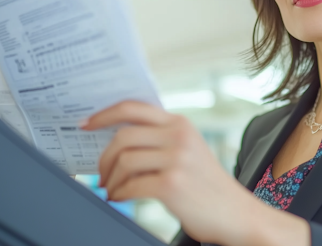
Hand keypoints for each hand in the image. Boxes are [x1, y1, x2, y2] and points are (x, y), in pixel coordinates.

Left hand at [81, 101, 260, 244]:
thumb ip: (161, 138)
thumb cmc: (206, 184)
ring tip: (112, 189)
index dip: (104, 114)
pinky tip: (120, 198)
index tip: (85, 123)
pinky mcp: (172, 184)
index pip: (133, 108)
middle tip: (101, 173)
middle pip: (123, 136)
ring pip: (123, 161)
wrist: (236, 212)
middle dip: (104, 158)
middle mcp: (179, 136)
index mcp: (180, 123)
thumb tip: (116, 140)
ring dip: (110, 179)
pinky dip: (119, 194)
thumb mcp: (189, 149)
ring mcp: (177, 159)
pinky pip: (130, 186)